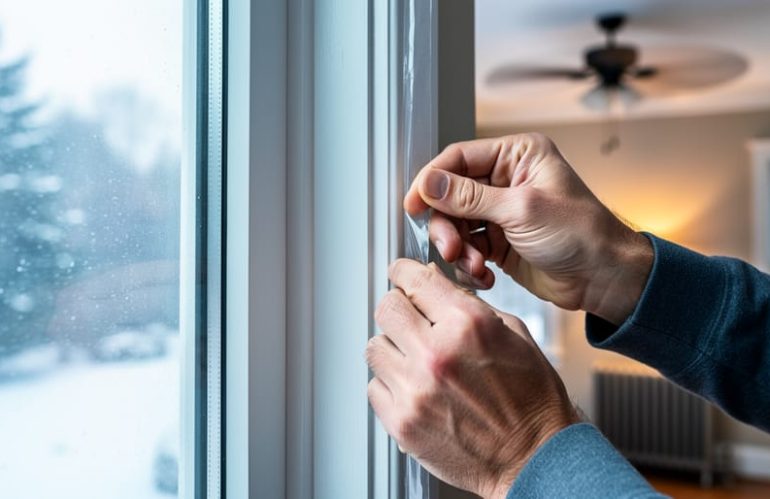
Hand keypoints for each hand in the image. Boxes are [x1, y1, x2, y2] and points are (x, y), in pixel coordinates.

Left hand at [367, 259, 578, 497]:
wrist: (535, 456)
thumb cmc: (531, 399)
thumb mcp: (513, 335)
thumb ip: (469, 306)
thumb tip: (435, 285)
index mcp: (468, 324)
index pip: (414, 279)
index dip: (404, 272)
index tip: (401, 275)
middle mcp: (437, 352)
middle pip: (387, 308)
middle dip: (399, 309)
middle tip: (411, 320)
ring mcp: (415, 388)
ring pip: (375, 346)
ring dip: (393, 349)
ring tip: (416, 361)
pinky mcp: (402, 421)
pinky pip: (374, 386)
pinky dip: (390, 385)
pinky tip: (415, 389)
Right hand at [404, 133, 652, 324]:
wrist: (604, 278)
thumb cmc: (583, 235)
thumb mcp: (522, 210)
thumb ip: (470, 197)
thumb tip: (430, 184)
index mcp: (517, 156)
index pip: (459, 159)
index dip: (432, 181)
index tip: (413, 204)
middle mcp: (506, 179)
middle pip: (450, 195)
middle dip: (447, 224)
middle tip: (450, 246)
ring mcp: (501, 211)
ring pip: (455, 224)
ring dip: (457, 248)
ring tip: (472, 264)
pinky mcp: (498, 241)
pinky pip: (466, 247)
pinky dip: (468, 263)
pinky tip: (483, 274)